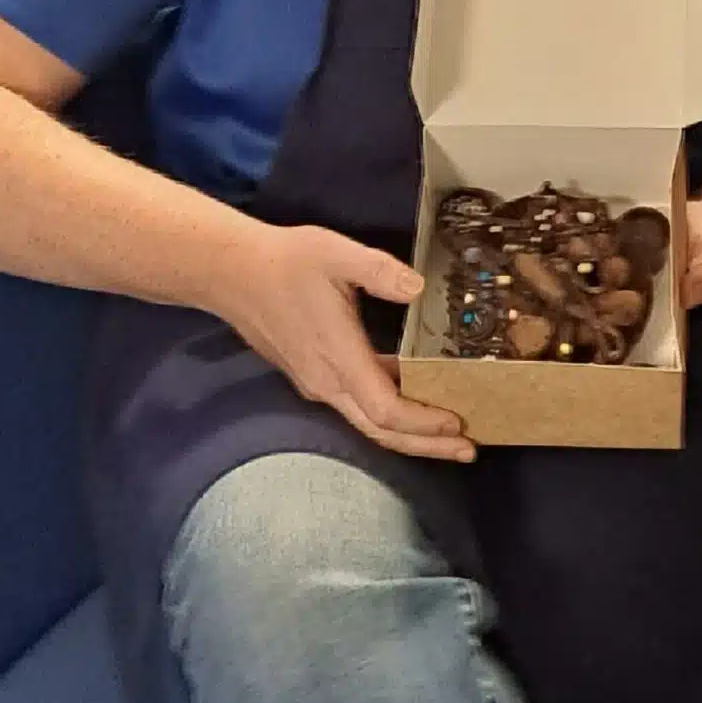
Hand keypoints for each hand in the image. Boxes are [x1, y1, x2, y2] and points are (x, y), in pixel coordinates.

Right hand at [219, 220, 472, 462]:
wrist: (232, 272)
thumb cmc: (285, 262)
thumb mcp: (337, 254)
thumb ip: (381, 271)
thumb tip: (419, 288)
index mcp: (339, 358)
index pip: (387, 411)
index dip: (425, 424)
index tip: (459, 425)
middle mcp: (327, 382)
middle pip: (382, 431)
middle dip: (427, 444)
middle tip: (469, 449)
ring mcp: (317, 382)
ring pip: (368, 421)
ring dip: (409, 431)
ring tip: (448, 432)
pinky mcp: (312, 374)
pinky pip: (356, 404)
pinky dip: (388, 411)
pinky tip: (410, 394)